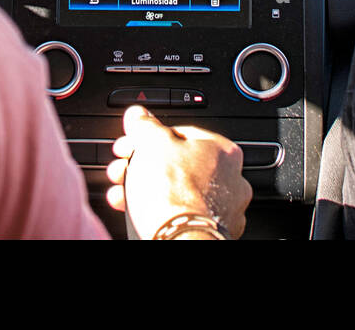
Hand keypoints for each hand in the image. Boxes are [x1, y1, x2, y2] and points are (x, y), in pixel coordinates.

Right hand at [105, 105, 251, 238]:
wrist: (179, 239)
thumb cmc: (172, 193)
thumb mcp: (150, 143)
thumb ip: (145, 125)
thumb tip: (139, 115)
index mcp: (223, 150)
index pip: (182, 134)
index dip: (150, 137)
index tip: (132, 143)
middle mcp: (231, 180)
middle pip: (179, 164)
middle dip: (145, 165)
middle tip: (124, 168)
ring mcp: (224, 209)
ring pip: (179, 192)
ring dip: (147, 189)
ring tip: (123, 192)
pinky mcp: (212, 231)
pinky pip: (182, 215)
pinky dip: (160, 212)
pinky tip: (138, 211)